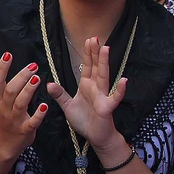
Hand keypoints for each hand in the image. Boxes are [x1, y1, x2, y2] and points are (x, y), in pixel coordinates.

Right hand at [0, 53, 47, 160]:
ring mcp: (14, 120)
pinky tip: (45, 106)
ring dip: (28, 91)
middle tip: (33, 66)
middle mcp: (4, 109)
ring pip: (20, 104)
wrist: (5, 145)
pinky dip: (38, 115)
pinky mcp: (25, 130)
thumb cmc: (4, 120)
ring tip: (37, 79)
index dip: (1, 68)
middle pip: (9, 90)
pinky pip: (32, 122)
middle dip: (20, 77)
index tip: (8, 55)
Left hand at [46, 37, 125, 152]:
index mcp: (86, 86)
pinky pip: (114, 98)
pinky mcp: (106, 108)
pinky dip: (119, 90)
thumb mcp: (68, 106)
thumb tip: (49, 83)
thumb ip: (60, 95)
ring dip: (105, 63)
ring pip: (104, 77)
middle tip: (95, 37)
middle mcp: (95, 88)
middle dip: (95, 53)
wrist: (96, 137)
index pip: (87, 66)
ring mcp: (102, 96)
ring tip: (106, 49)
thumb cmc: (85, 121)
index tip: (88, 40)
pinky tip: (123, 81)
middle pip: (95, 67)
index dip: (88, 54)